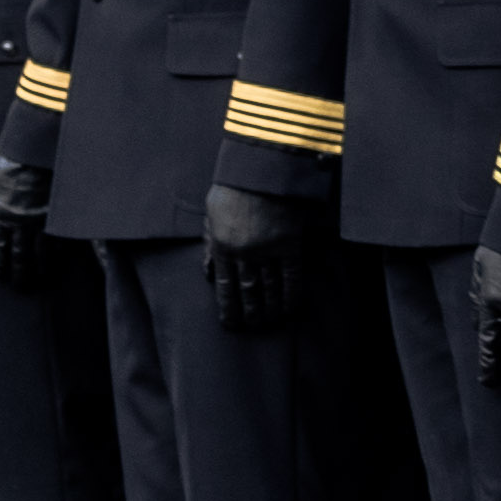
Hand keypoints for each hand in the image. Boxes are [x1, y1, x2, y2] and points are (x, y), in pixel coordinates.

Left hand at [0, 154, 51, 293]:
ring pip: (41, 252)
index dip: (0, 263)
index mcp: (1, 214)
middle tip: (20, 288)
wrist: (37, 151)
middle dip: (19, 273)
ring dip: (40, 269)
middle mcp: (21, 222)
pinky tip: (59, 263)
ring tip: (40, 280)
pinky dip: (59, 255)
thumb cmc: (10, 161)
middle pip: (19, 255)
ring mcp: (42, 220)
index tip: (0, 275)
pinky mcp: (59, 216)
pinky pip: (59, 240)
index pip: (0, 246)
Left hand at [200, 181, 311, 331]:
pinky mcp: (290, 244)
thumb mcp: (211, 215)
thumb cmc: (233, 190)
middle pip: (247, 291)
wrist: (262, 171)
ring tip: (271, 323)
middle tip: (253, 328)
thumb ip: (210, 245)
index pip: (224, 286)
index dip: (228, 308)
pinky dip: (292, 293)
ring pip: (269, 287)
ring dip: (271, 308)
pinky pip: (292, 276)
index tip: (230, 323)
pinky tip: (291, 308)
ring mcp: (268, 249)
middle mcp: (244, 252)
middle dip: (250, 313)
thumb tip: (209, 273)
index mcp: (222, 246)